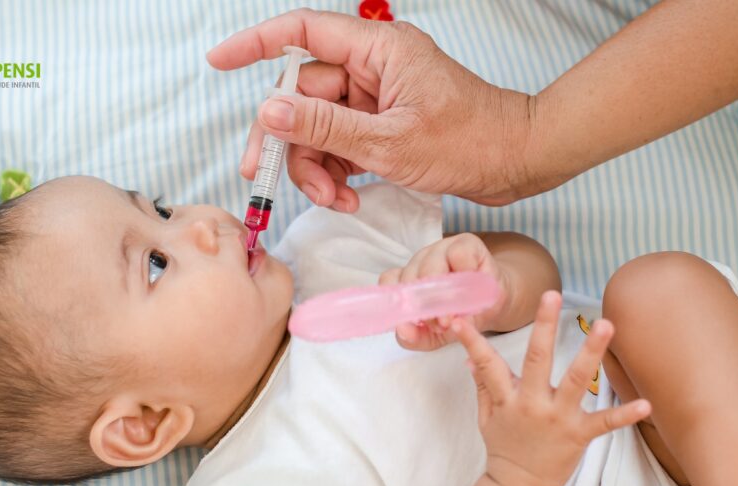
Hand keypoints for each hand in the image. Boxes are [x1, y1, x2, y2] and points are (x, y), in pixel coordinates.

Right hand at [206, 9, 533, 211]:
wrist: (518, 162)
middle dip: (286, 138)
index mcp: (377, 50)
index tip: (218, 61)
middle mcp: (373, 68)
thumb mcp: (389, 141)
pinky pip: (341, 144)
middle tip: (264, 175)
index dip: (255, 44)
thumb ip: (325, 126)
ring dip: (315, 166)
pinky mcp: (384, 126)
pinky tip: (349, 199)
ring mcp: (378, 99)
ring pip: (318, 125)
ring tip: (334, 200)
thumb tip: (268, 110)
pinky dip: (337, 174)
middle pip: (302, 92)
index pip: (302, 32)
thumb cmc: (470, 142)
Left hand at [378, 234, 511, 351]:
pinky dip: (465, 273)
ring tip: (458, 311)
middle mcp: (420, 261)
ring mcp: (441, 249)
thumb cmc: (462, 315)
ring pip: (431, 266)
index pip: (390, 283)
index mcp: (408, 279)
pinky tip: (473, 286)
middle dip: (425, 305)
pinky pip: (458, 254)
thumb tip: (403, 332)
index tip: (413, 323)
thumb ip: (417, 337)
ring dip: (444, 294)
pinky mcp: (465, 242)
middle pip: (411, 277)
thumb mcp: (438, 334)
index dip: (400, 303)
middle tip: (442, 324)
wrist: (495, 304)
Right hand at [454, 291, 651, 485]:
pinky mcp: (579, 434)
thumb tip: (471, 357)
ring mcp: (558, 418)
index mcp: (508, 398)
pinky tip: (645, 404)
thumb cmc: (504, 447)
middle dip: (544, 326)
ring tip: (606, 325)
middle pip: (537, 359)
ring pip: (576, 379)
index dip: (472, 341)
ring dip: (591, 351)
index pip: (487, 363)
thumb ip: (483, 384)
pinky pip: (605, 423)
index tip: (459, 321)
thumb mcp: (487, 416)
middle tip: (551, 295)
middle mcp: (532, 403)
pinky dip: (626, 414)